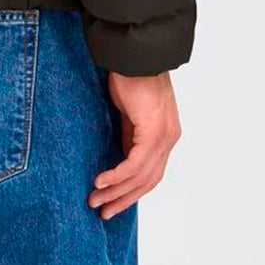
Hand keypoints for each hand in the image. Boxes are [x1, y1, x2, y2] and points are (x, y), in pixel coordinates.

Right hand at [88, 70, 181, 218]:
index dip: (132, 190)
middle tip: (102, 211)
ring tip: (95, 200)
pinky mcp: (154, 132)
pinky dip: (117, 176)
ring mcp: (165, 136)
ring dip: (116, 191)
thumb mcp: (129, 111)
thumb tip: (119, 156)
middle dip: (123, 199)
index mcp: (166, 134)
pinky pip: (134, 164)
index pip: (151, 173)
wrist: (136, 54)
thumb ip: (128, 134)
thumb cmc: (131, 76)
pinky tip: (101, 181)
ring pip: (140, 176)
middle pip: (148, 181)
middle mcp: (169, 138)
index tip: (112, 202)